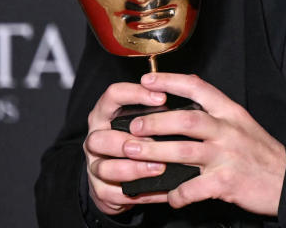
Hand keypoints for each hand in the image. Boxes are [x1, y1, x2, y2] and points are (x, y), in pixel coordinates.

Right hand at [83, 81, 170, 214]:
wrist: (119, 175)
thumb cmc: (137, 140)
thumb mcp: (144, 119)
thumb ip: (158, 107)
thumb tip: (190, 92)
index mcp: (106, 114)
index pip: (113, 95)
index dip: (136, 94)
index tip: (162, 97)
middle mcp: (96, 137)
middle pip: (100, 136)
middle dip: (127, 140)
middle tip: (153, 142)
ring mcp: (95, 165)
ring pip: (104, 168)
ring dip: (134, 168)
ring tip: (159, 167)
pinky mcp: (100, 190)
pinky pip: (115, 193)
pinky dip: (140, 192)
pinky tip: (161, 190)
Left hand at [121, 72, 285, 215]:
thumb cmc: (260, 152)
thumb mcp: (242, 122)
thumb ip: (216, 110)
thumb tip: (187, 93)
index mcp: (230, 112)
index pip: (198, 87)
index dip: (170, 81)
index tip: (147, 79)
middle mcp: (228, 131)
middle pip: (187, 119)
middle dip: (156, 122)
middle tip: (134, 126)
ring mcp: (226, 157)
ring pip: (184, 152)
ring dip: (155, 153)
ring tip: (133, 154)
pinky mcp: (225, 183)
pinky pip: (192, 188)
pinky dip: (175, 193)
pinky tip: (166, 195)